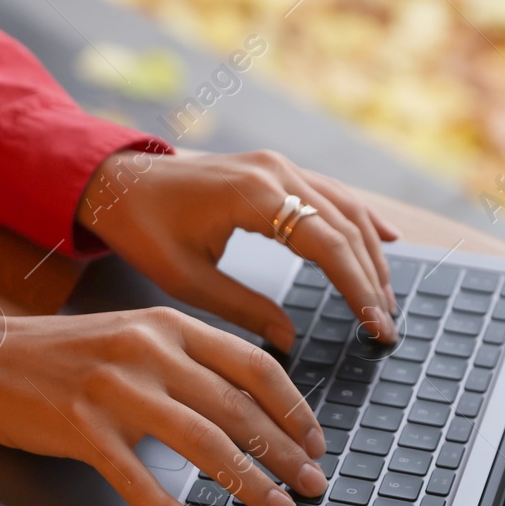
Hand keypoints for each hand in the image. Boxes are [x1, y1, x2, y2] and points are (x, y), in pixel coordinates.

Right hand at [0, 309, 327, 505]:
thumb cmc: (67, 355)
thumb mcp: (137, 336)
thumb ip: (190, 357)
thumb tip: (252, 402)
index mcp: (170, 326)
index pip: (253, 366)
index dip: (293, 408)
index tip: (316, 442)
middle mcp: (149, 351)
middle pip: (238, 408)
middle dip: (284, 453)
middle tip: (312, 485)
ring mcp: (116, 390)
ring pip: (202, 442)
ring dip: (248, 482)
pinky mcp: (83, 428)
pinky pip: (138, 480)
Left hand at [78, 149, 400, 349]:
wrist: (117, 182)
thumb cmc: (142, 228)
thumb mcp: (186, 279)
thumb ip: (242, 309)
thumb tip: (288, 340)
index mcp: (253, 195)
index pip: (327, 245)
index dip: (358, 289)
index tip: (376, 327)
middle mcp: (275, 171)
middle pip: (346, 228)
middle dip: (372, 280)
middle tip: (387, 327)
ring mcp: (279, 166)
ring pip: (346, 210)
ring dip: (372, 255)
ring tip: (385, 301)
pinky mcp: (276, 170)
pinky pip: (331, 195)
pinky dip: (361, 221)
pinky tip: (387, 241)